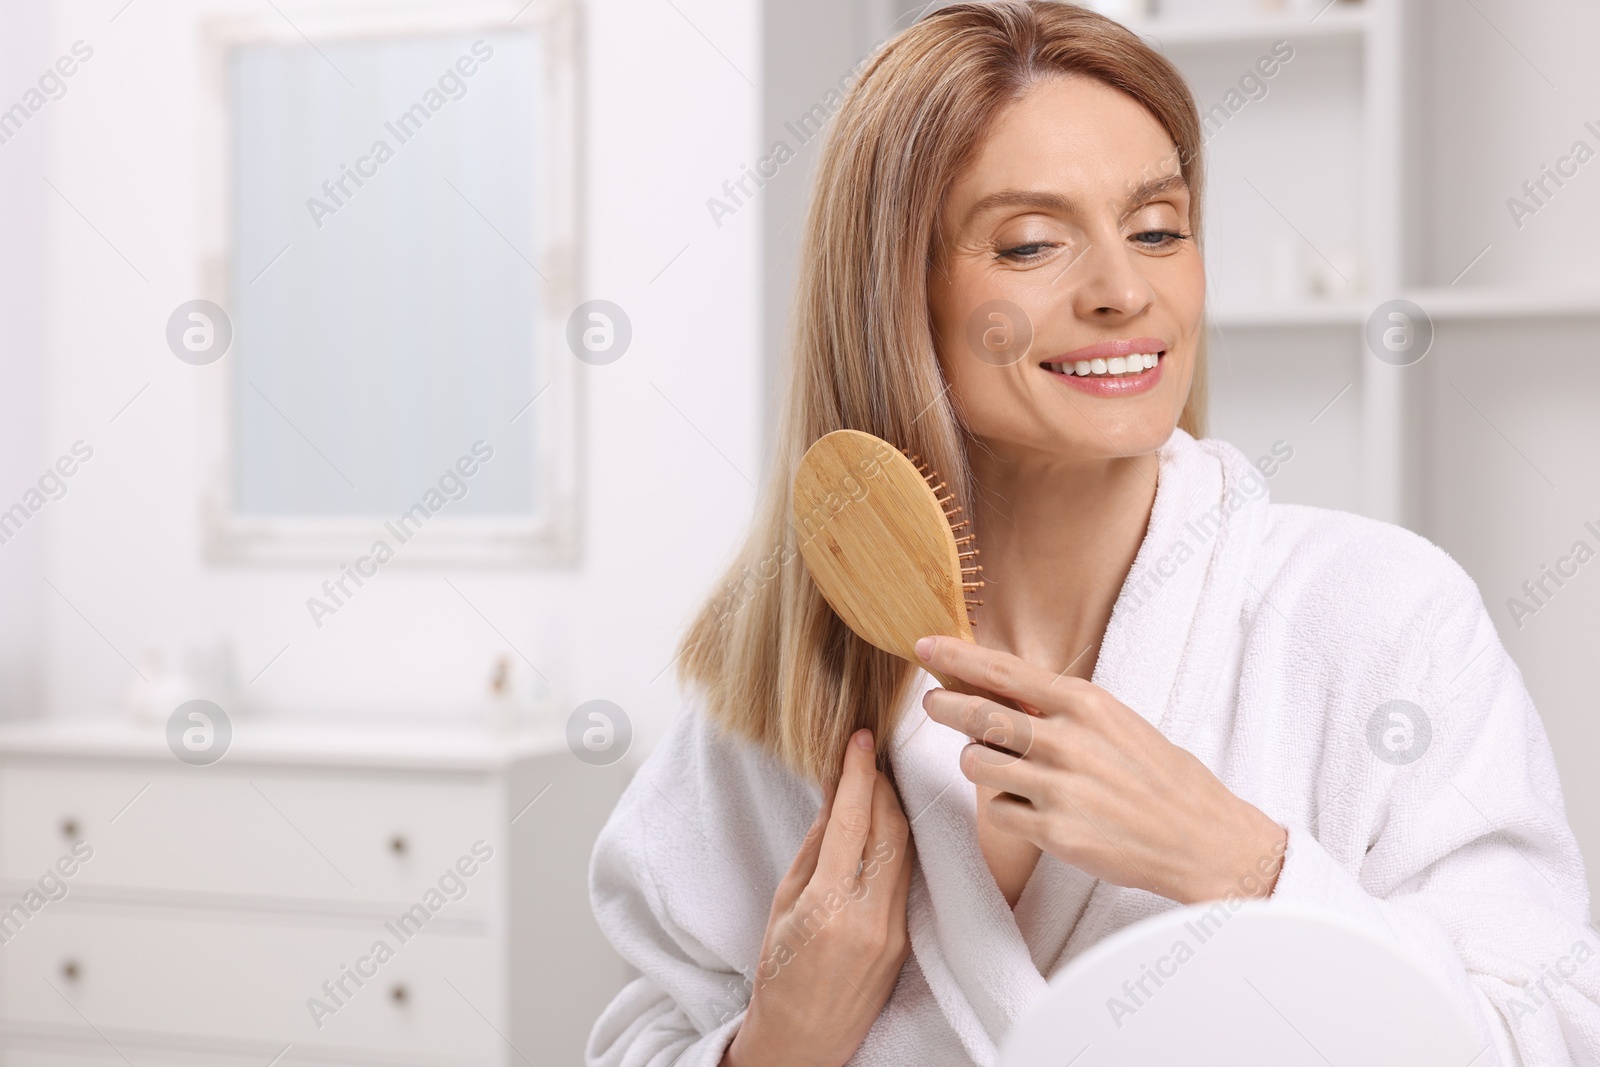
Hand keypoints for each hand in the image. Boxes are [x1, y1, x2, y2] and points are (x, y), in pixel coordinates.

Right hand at [721, 729, 914, 1066]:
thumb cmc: (779, 976)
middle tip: (868, 753)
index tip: (860, 738)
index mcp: (827, 905)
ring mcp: (895, 930)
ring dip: (894, 808)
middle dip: (881, 783)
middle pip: (889, 828)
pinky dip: (898, 843)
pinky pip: (907, 876)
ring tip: (877, 780)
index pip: (851, 820)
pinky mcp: (907, 940)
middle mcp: (869, 916)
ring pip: (905, 849)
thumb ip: (812, 849)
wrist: (803, 1042)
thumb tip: (834, 798)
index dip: (858, 772)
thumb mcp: (782, 905)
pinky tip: (885, 825)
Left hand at [915, 635, 1285, 904]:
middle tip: (932, 704)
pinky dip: (1009, 812)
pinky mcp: (1052, 832)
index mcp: (1084, 704)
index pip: (1003, 671)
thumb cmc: (1156, 776)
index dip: (956, 657)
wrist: (1201, 838)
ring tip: (1013, 772)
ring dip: (983, 767)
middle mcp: (1066, 739)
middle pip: (976, 716)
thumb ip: (1058, 708)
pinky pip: (997, 812)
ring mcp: (1057, 787)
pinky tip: (1039, 812)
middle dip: (945, 708)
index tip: (923, 645)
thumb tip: (996, 691)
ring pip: (977, 765)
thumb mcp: (1113, 722)